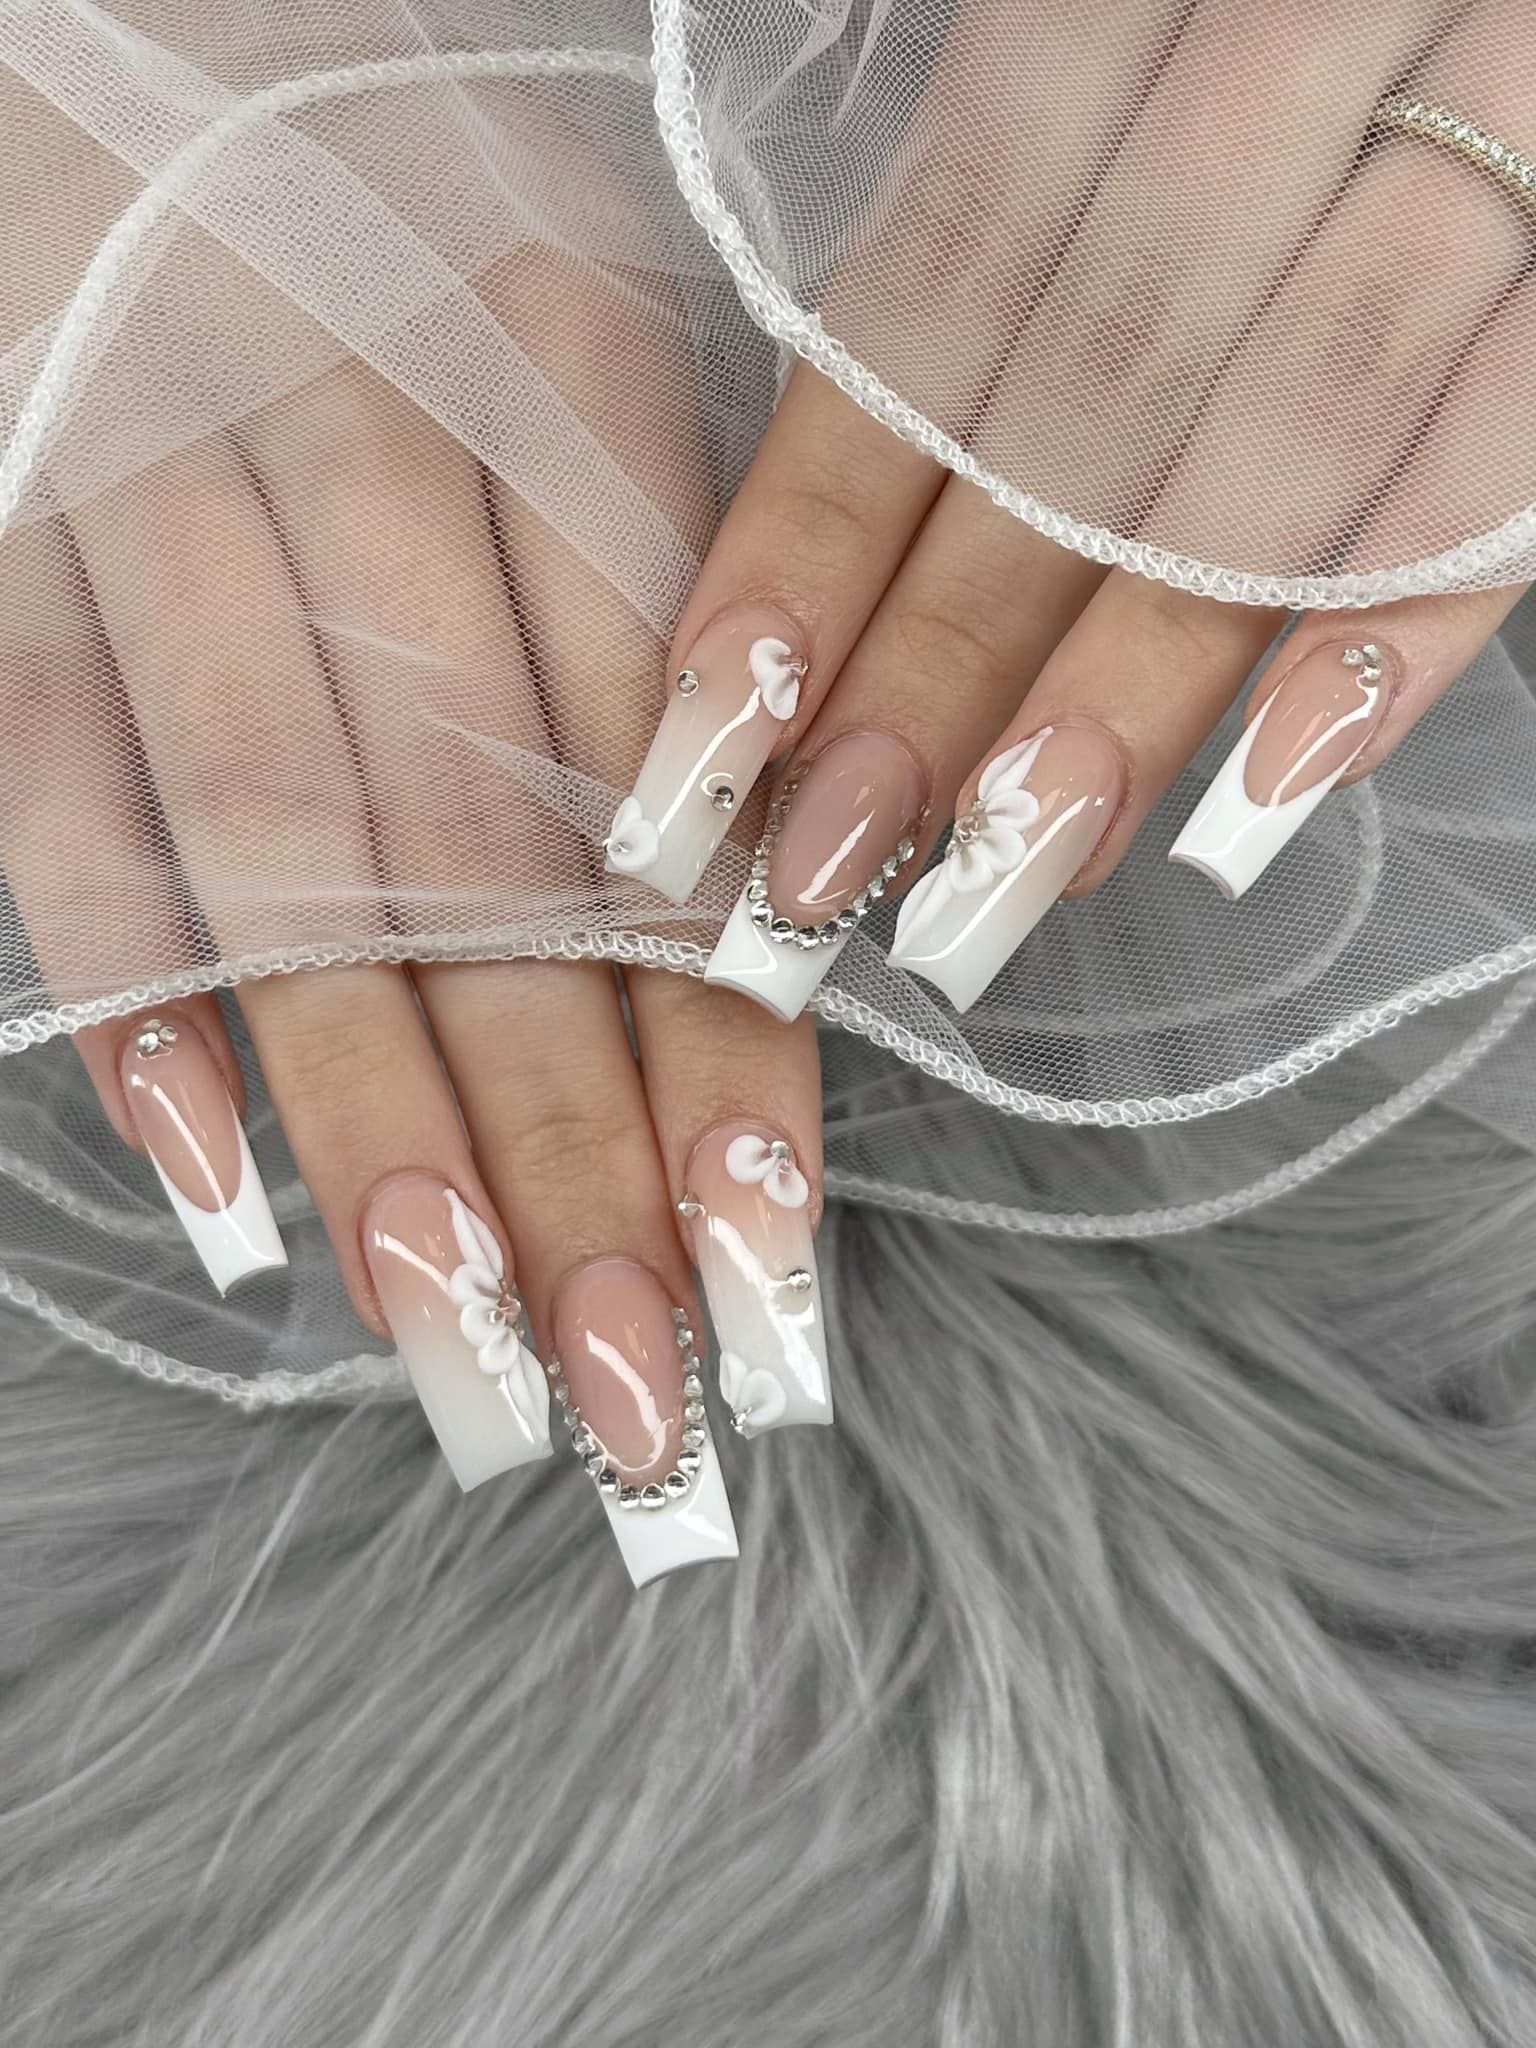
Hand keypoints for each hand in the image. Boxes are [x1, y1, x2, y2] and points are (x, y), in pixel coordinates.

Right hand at [0, 72, 832, 1587]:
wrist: (134, 18)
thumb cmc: (391, 171)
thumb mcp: (566, 293)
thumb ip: (642, 581)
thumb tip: (750, 907)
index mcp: (557, 364)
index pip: (664, 770)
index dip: (719, 1029)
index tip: (772, 1254)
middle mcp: (364, 437)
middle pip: (487, 862)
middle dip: (568, 1144)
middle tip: (638, 1392)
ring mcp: (149, 482)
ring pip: (283, 854)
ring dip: (371, 1112)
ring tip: (458, 1341)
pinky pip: (45, 773)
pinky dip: (120, 974)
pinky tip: (209, 1173)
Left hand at [613, 1, 1531, 1019]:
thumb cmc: (1237, 35)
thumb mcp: (1095, 64)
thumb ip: (996, 261)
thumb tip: (825, 566)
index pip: (931, 300)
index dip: (820, 527)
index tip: (724, 725)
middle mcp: (1296, 32)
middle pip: (1088, 400)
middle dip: (948, 652)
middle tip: (840, 854)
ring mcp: (1486, 113)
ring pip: (1288, 434)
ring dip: (1141, 676)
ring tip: (1019, 862)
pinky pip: (1519, 435)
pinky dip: (1402, 616)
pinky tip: (1280, 785)